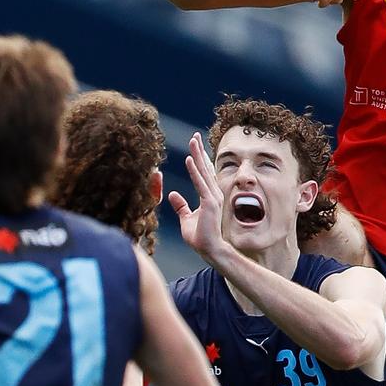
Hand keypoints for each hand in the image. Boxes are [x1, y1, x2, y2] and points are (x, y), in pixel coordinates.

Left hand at [168, 132, 227, 263]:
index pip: (204, 173)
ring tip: (192, 141)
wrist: (209, 250)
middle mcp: (213, 194)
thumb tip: (172, 194)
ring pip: (203, 172)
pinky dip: (194, 171)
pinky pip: (200, 183)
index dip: (200, 158)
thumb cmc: (200, 238)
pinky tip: (190, 159)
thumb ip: (181, 206)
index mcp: (208, 196)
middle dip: (200, 151)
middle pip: (205, 168)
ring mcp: (213, 198)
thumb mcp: (186, 219)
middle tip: (194, 135)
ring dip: (198, 155)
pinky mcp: (209, 203)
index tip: (195, 144)